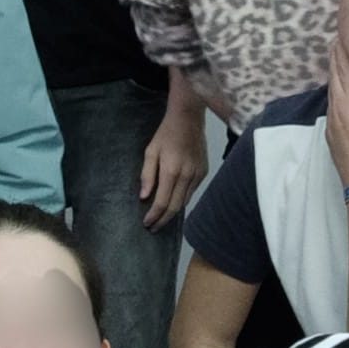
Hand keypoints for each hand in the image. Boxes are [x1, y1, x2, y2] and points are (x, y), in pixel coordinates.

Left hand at [140, 101, 207, 229]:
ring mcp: (198, 175)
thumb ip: (147, 175)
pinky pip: (192, 192)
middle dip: (163, 220)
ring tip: (161, 218)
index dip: (154, 216)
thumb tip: (144, 197)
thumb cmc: (166, 134)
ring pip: (185, 202)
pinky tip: (173, 203)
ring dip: (173, 212)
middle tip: (153, 227)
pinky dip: (182, 200)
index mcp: (171, 171)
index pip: (163, 202)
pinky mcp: (204, 173)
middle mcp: (187, 176)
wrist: (188, 120)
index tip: (147, 224)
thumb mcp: (150, 151)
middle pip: (176, 207)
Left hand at [325, 38, 348, 185]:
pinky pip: (330, 106)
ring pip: (330, 89)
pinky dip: (336, 95)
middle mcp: (339, 103)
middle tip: (341, 43)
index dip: (343, 46)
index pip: (343, 62)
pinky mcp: (329, 132)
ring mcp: (331, 118)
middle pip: (333, 72)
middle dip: (337, 57)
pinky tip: (344, 95)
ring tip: (343, 65)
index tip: (344, 34)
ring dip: (336, 76)